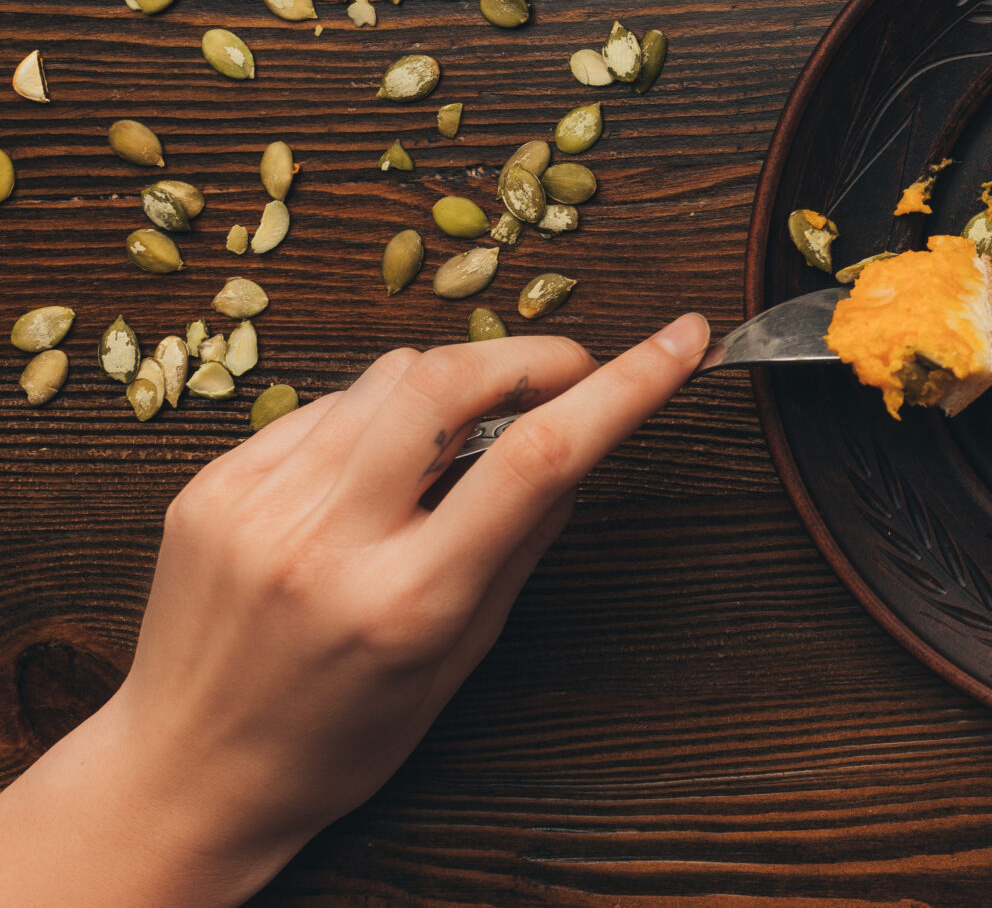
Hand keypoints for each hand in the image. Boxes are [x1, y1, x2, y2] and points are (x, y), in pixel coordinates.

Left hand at [0, 316, 709, 907]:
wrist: (185, 774)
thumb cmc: (336, 737)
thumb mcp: (459, 656)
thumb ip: (519, 542)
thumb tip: (574, 443)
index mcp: (404, 601)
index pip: (538, 458)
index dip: (627, 386)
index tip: (681, 342)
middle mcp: (325, 542)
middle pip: (449, 380)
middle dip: (531, 354)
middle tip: (568, 372)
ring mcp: (256, 506)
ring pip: (386, 378)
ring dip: (450, 385)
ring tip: (456, 443)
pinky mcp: (211, 485)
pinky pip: (320, 408)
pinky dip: (372, 418)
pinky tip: (375, 471)